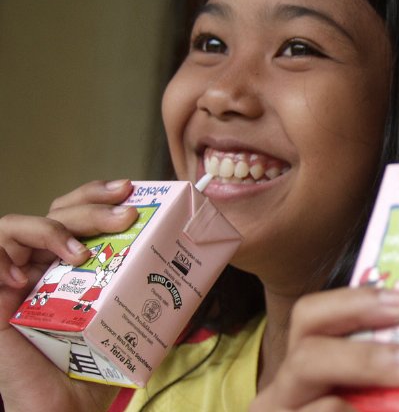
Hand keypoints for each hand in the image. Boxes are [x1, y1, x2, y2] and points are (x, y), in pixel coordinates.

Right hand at [0, 179, 137, 411]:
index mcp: (73, 264)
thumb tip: (198, 268)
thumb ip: (150, 292)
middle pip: (58, 212)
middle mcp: (43, 265)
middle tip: (126, 216)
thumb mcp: (129, 319)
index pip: (78, 212)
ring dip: (53, 228)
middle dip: (93, 207)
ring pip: (18, 225)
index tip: (130, 191)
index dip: (98, 195)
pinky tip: (26, 275)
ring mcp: (15, 280)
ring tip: (80, 252)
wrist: (65, 410)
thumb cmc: (97, 368)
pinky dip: (7, 253)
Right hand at [250, 287, 398, 410]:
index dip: (356, 303)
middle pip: (308, 358)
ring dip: (368, 402)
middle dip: (368, 358)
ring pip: (325, 408)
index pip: (312, 316)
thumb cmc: (361, 403)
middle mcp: (282, 393)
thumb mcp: (370, 385)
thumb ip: (393, 367)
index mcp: (303, 363)